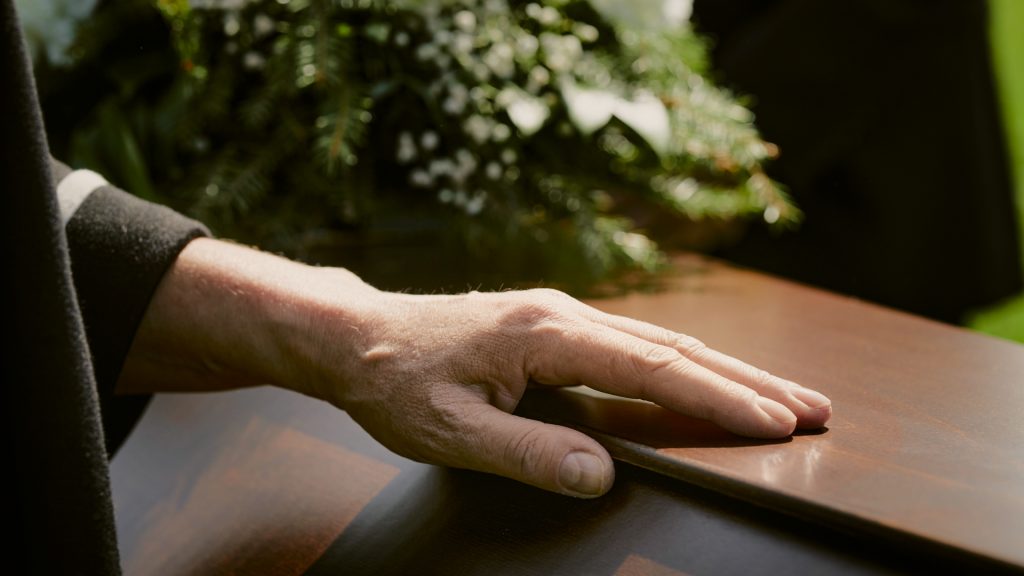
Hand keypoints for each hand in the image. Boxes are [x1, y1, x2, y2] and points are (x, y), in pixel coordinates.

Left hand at [122, 239, 831, 498]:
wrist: (359, 337)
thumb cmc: (398, 383)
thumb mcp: (450, 432)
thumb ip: (526, 453)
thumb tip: (599, 475)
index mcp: (546, 336)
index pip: (651, 368)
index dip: (717, 397)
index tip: (776, 423)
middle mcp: (565, 316)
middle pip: (674, 348)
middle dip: (748, 381)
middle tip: (815, 409)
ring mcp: (563, 319)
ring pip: (661, 344)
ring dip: (726, 372)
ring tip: (784, 399)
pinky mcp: (556, 331)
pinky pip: (635, 349)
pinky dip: (685, 369)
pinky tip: (708, 385)